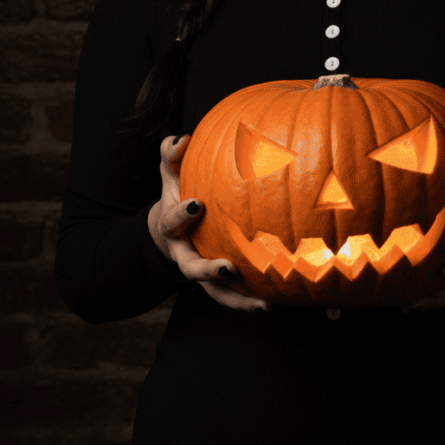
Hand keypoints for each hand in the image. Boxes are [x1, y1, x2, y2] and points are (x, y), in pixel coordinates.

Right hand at [148, 134, 270, 312]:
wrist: (169, 232)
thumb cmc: (177, 195)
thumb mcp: (170, 175)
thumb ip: (172, 156)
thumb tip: (181, 138)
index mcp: (172, 228)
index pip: (172, 222)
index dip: (182, 214)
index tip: (197, 204)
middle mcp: (184, 254)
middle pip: (190, 268)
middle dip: (207, 270)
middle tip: (226, 268)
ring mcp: (201, 272)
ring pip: (216, 292)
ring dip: (238, 300)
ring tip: (262, 306)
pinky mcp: (218, 283)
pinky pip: (233, 296)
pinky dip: (251, 301)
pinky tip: (275, 303)